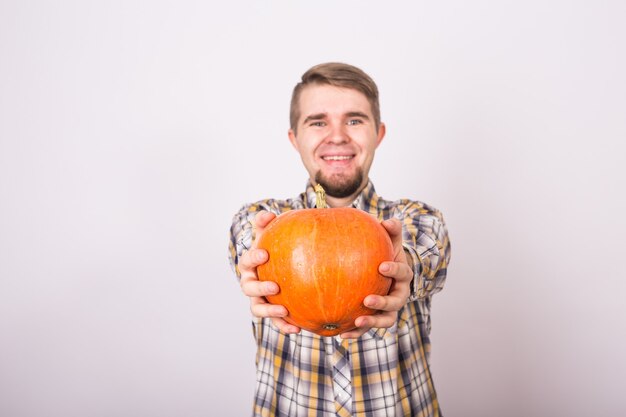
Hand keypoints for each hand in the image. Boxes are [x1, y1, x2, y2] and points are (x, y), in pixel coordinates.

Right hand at [238, 210, 300, 333]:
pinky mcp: (271, 312)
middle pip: (248, 288)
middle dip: (260, 288)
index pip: (247, 261)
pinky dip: (284, 326)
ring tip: (284, 310)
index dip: (253, 258)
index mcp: (250, 264)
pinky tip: (298, 328)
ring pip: (258, 308)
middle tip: (275, 286)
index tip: (265, 254)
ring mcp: (259, 299)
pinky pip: (276, 322)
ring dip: (269, 311)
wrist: (282, 265)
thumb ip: (266, 223)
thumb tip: (267, 214)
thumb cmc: (274, 247)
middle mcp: (251, 283)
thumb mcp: (270, 234)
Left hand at [340, 218, 412, 338]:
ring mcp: (388, 309)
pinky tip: (341, 334)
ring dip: (372, 323)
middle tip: (367, 300)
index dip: (394, 271)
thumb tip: (389, 221)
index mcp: (403, 276)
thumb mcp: (390, 239)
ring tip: (357, 322)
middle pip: (396, 303)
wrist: (383, 270)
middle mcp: (399, 295)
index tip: (382, 266)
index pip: (403, 274)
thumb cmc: (385, 252)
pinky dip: (356, 333)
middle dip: (383, 303)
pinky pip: (367, 328)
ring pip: (385, 320)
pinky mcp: (375, 318)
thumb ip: (391, 230)